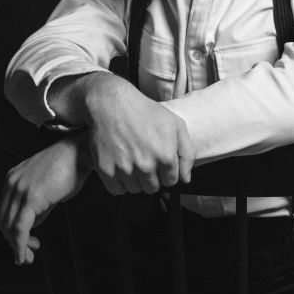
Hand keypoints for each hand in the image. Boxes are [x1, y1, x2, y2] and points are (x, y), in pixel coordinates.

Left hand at [0, 134, 90, 264]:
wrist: (80, 153)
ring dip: (17, 246)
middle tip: (26, 254)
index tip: (23, 243)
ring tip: (28, 256)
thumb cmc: (70, 167)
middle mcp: (12, 183)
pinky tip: (24, 255)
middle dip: (12, 241)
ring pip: (9, 227)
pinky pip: (20, 228)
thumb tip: (32, 226)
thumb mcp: (47, 187)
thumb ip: (37, 206)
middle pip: (3, 220)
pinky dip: (20, 245)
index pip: (3, 211)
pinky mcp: (31, 198)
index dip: (10, 231)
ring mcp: (20, 189)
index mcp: (13, 178)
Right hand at [83, 73, 195, 195]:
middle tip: (144, 158)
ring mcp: (125, 170)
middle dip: (151, 176)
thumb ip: (187, 152)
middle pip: (153, 188)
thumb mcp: (175, 124)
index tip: (159, 160)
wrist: (113, 103)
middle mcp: (146, 166)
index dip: (166, 171)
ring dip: (135, 180)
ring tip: (131, 159)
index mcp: (165, 156)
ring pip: (135, 190)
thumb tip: (186, 178)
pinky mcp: (106, 171)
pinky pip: (117, 190)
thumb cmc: (146, 112)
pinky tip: (120, 165)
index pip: (171, 181)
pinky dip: (119, 182)